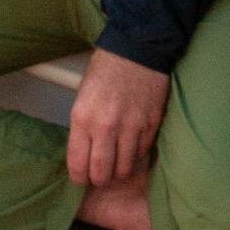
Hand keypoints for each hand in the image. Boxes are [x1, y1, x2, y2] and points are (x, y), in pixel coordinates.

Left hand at [66, 50, 170, 186]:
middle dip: (99, 179)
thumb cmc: (104, 71)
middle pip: (102, 174)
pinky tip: (131, 148)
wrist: (137, 50)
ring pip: (124, 169)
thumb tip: (85, 156)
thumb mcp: (82, 98)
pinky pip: (141, 154)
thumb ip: (83, 129)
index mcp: (83, 119)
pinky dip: (135, 156)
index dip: (79, 178)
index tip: (81, 178)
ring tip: (116, 164)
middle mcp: (106, 127)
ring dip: (119, 170)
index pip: (78, 165)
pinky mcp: (151, 126)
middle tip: (100, 174)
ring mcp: (131, 128)